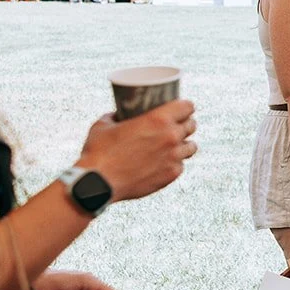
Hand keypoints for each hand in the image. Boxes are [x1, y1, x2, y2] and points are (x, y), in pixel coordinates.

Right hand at [77, 100, 197, 202]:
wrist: (98, 183)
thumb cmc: (98, 152)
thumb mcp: (104, 125)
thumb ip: (115, 116)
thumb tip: (117, 115)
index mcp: (158, 119)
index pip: (187, 107)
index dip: (185, 107)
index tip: (181, 109)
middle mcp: (171, 136)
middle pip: (191, 125)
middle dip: (185, 124)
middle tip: (176, 126)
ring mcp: (174, 157)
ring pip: (191, 147)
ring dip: (184, 144)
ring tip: (174, 145)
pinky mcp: (171, 174)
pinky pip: (181, 165)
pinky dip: (174, 163)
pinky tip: (164, 162)